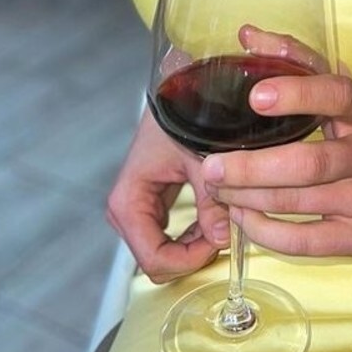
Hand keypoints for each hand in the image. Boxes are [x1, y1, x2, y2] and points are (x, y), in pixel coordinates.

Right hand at [106, 107, 230, 283]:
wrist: (178, 90)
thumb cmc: (183, 116)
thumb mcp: (201, 158)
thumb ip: (212, 199)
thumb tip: (222, 237)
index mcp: (128, 202)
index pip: (153, 259)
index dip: (188, 261)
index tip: (217, 245)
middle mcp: (127, 210)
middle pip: (158, 261)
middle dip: (193, 255)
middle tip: (224, 233)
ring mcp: (139, 209)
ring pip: (167, 252)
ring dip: (196, 246)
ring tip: (222, 221)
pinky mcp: (154, 204)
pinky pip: (173, 236)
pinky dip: (195, 234)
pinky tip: (215, 218)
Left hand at [199, 62, 351, 258]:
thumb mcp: (343, 92)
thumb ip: (297, 60)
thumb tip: (247, 34)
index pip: (338, 95)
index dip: (298, 94)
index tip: (256, 95)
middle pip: (309, 163)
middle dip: (253, 166)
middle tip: (211, 165)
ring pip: (298, 202)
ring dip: (248, 197)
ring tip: (217, 186)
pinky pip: (303, 242)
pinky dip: (264, 231)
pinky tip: (242, 216)